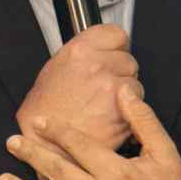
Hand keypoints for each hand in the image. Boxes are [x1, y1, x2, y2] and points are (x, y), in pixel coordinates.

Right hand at [16, 23, 137, 150]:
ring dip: (126, 95)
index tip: (114, 53)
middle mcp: (99, 67)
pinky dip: (127, 115)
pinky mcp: (123, 114)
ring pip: (136, 86)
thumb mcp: (54, 70)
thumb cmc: (44, 111)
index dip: (116, 46)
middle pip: (129, 60)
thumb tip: (99, 53)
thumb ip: (83, 57)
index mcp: (80, 52)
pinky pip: (136, 109)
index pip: (116, 34)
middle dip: (120, 73)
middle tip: (103, 86)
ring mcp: (113, 91)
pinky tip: (107, 118)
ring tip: (103, 105)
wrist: (44, 145)